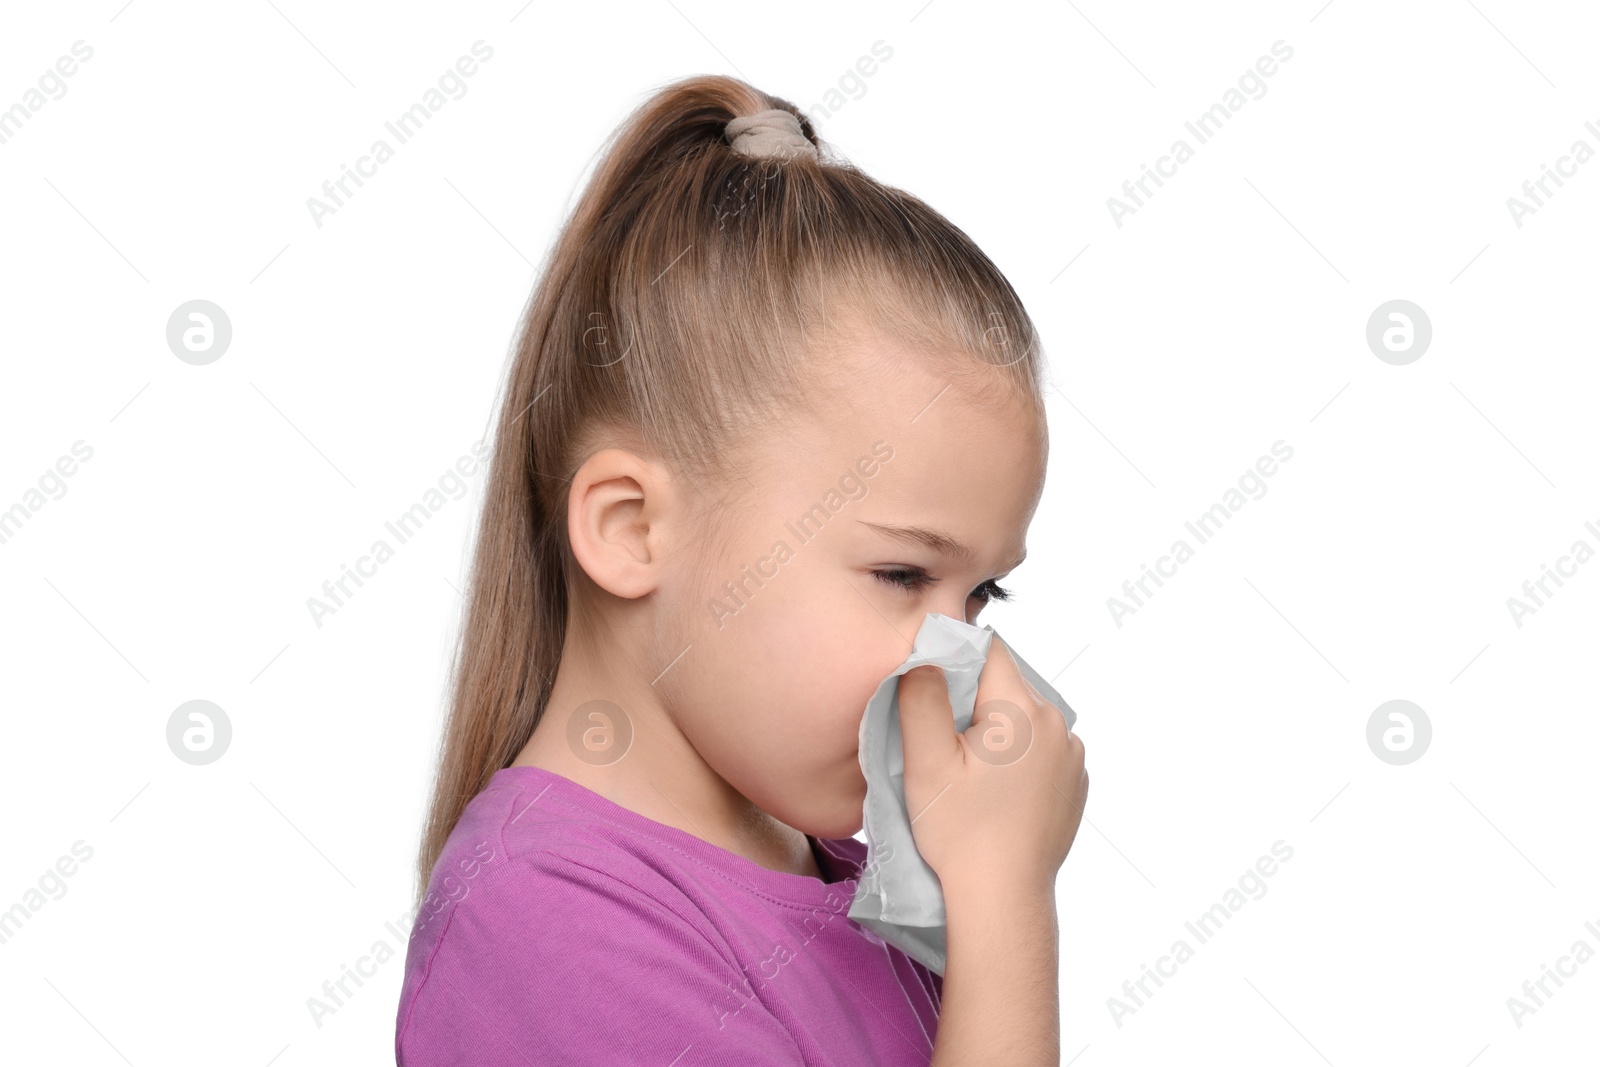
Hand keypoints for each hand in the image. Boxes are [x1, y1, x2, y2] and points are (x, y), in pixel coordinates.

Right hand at [897, 637, 1087, 893]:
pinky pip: (1040, 749)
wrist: (1003, 898)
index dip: (954, 662)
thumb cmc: (960, 831)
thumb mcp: (925, 761)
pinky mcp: (1075, 783)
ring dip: (997, 731)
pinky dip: (1018, 757)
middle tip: (944, 744)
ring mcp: (1072, 755)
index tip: (931, 697)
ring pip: (1023, 717)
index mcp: (1024, 709)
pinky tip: (996, 792)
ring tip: (970, 774)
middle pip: (1006, 684)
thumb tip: (928, 655)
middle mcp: (1058, 724)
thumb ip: (922, 697)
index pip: (988, 651)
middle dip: (973, 701)